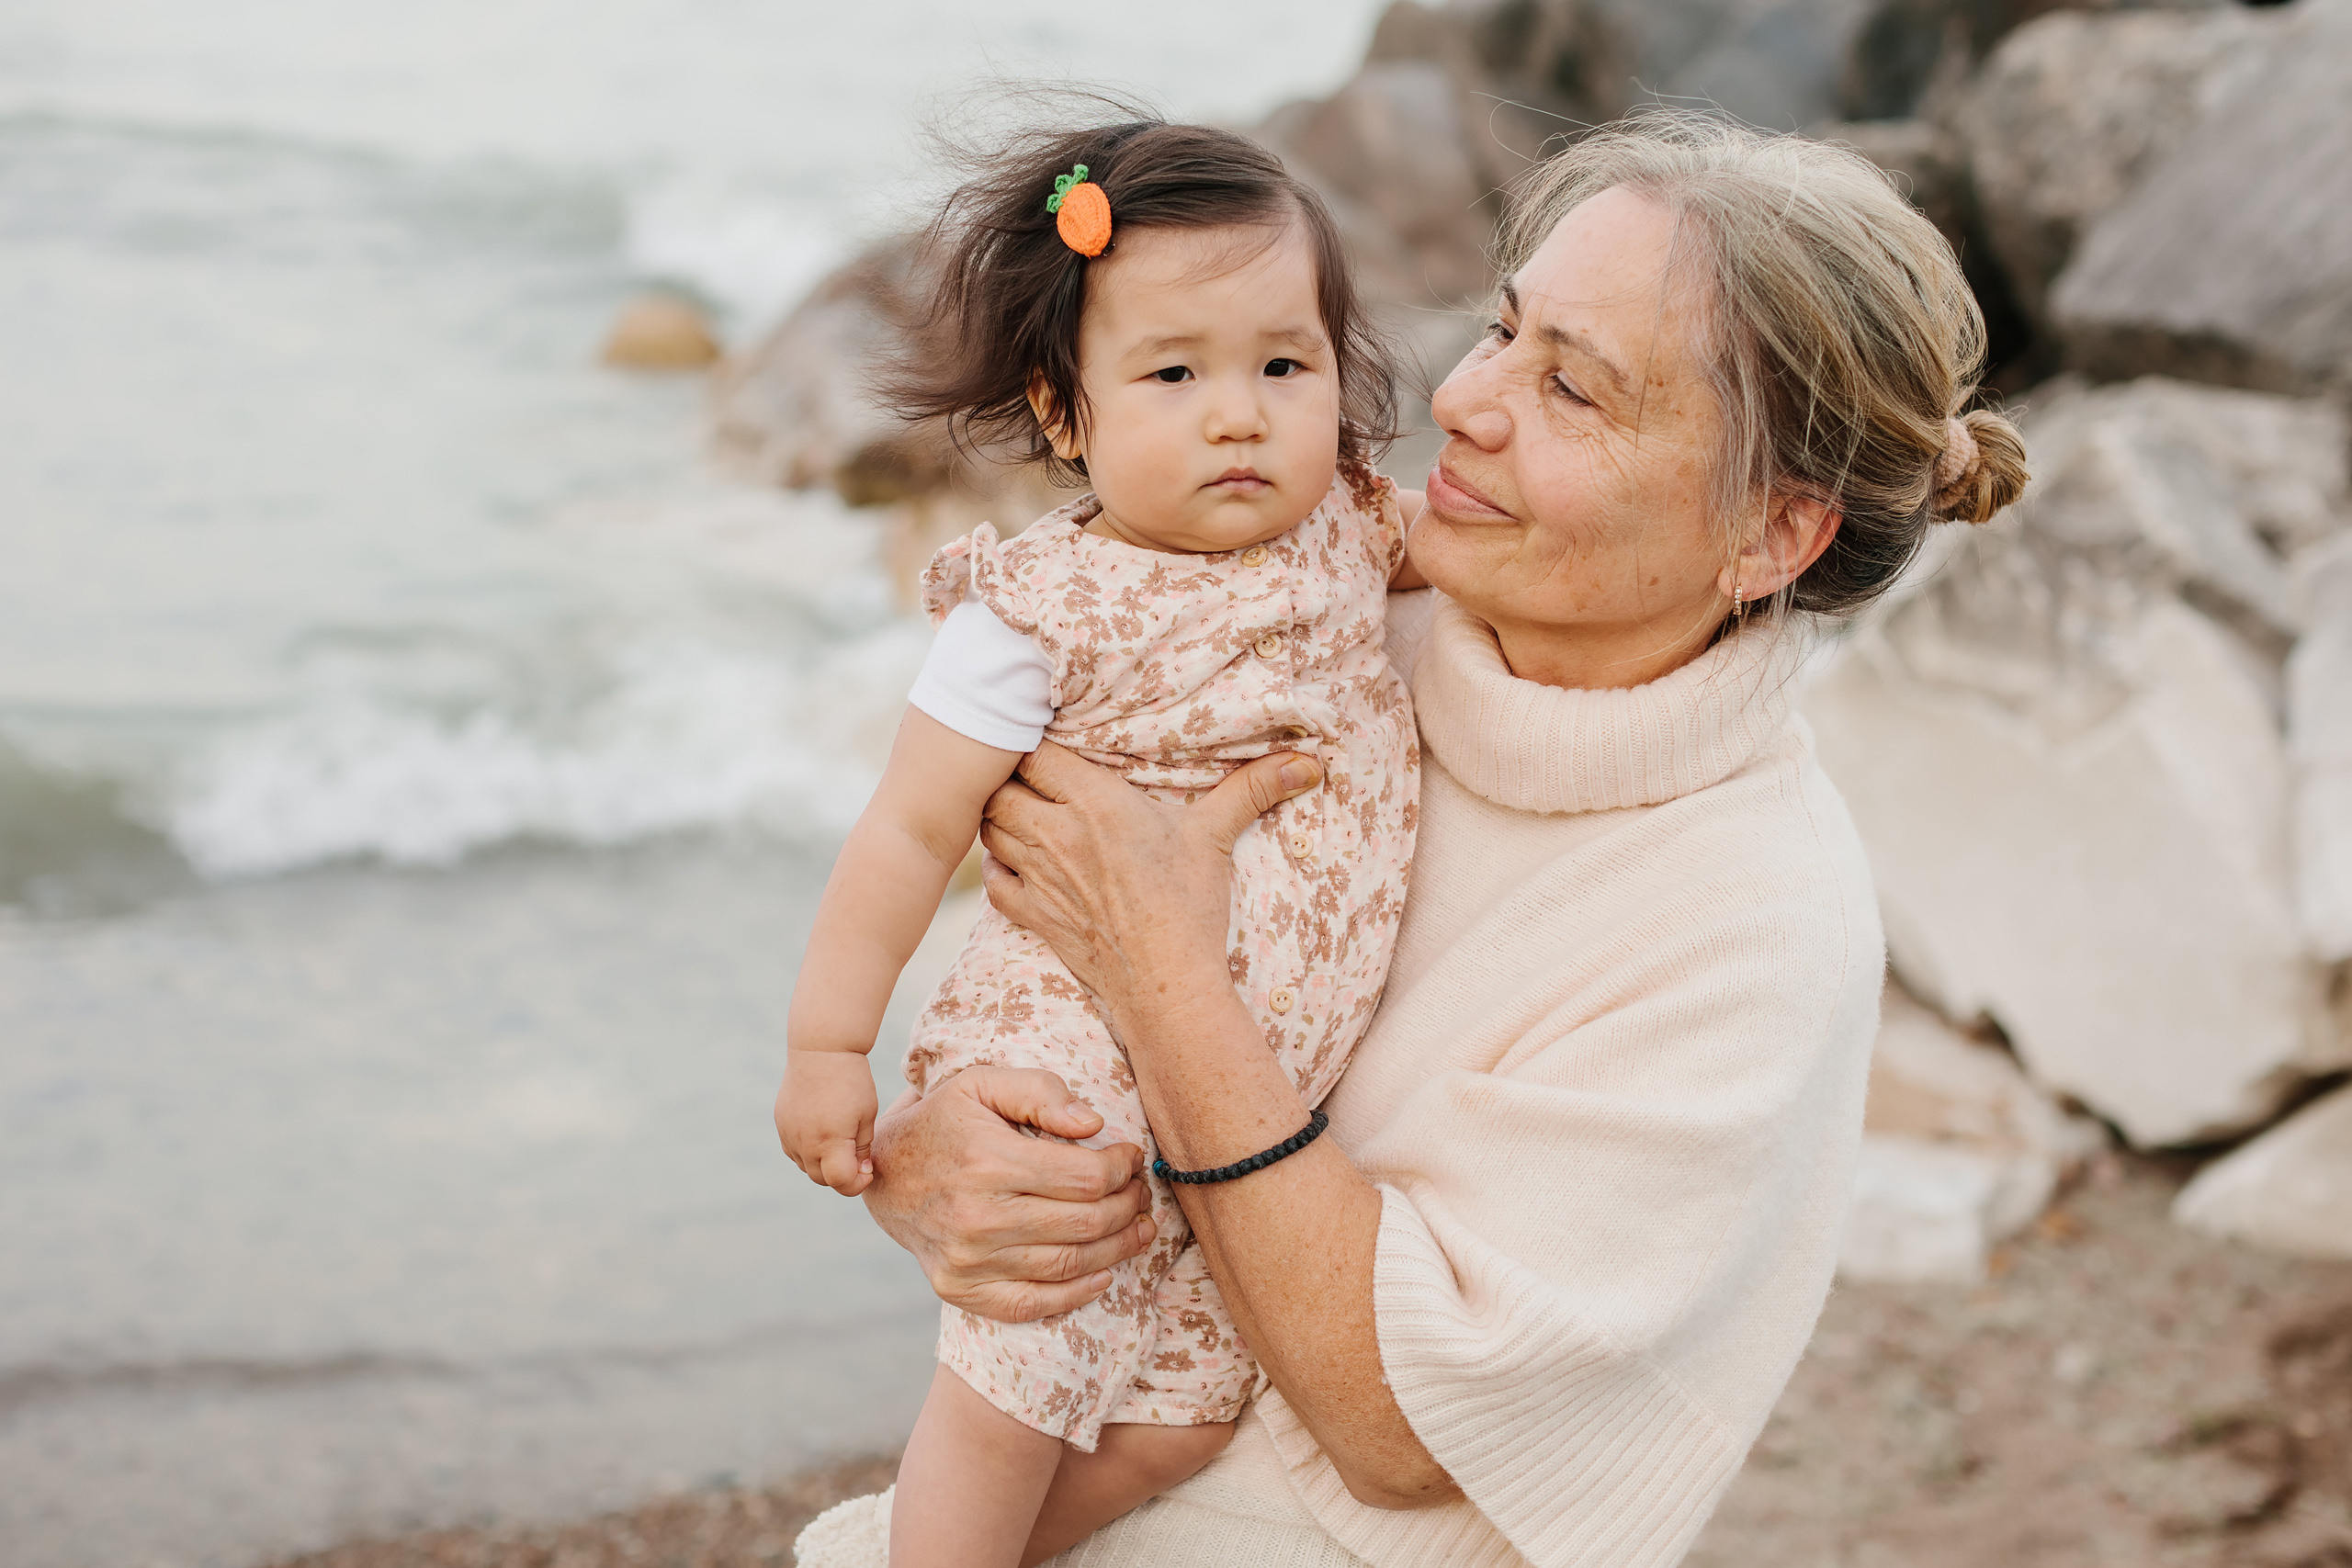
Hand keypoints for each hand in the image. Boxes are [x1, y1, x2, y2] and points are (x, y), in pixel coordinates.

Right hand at [775, 1049, 879, 1195]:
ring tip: (841, 1142)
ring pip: (806, 1167)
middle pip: (822, 1179)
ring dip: (824, 1165)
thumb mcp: (866, 1115)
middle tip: (858, 1158)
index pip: (840, 1182)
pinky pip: (794, 1151)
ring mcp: (788, 1134)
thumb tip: (860, 1172)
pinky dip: (809, 1152)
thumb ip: (862, 1149)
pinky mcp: (780, 1124)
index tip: (868, 1171)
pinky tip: (823, 1133)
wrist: (821, 1050)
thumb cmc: (851, 1081)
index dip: (857, 1184)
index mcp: (829, 1141)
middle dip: (842, 1176)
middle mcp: (804, 1142)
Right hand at [862, 1067, 1157, 1321]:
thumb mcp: (983, 1084)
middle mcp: (977, 1217)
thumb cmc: (944, 1121)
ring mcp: (967, 1261)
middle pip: (1085, 1223)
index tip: (1132, 1157)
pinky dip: (1078, 1294)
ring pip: (1068, 1264)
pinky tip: (1104, 1273)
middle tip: (1141, 1193)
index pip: (1085, 1177)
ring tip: (1139, 1229)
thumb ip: (1041, 1093)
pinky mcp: (960, 1290)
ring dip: (1118, 1249)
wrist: (882, 1172)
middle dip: (1129, 1207)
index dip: (1122, 1168)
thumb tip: (1094, 1123)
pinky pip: (1034, 1303)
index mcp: (988, 1161)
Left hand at [979, 742, 1320, 1025]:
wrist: (1166, 982)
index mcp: (1095, 804)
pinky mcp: (1031, 914)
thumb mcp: (1216, 836)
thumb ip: (1253, 788)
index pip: (1034, 753)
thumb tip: (1308, 762)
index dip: (1034, 745)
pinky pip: (992, 878)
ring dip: (1001, 816)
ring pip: (990, 828)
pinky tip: (1018, 861)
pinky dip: (997, 865)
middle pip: (999, 786)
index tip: (1051, 745)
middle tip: (1033, 776)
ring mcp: (1038, 876)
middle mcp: (1056, 834)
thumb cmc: (1191, 906)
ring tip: (1026, 812)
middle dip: (1010, 777)